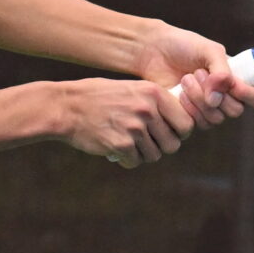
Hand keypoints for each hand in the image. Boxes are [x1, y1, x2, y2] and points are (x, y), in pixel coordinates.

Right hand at [57, 77, 193, 168]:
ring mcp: (135, 128)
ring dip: (142, 154)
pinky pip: (135, 162)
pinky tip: (115, 149)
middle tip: (146, 143)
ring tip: (128, 145)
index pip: (186, 123)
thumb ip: (154, 104)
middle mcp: (147, 110)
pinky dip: (126, 160)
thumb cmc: (98, 98)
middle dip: (161, 147)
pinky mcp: (121, 145)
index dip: (180, 133)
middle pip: (173, 144)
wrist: (67, 107)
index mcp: (154, 93)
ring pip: (154, 155)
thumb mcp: (131, 90)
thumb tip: (177, 124)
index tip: (170, 134)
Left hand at [129, 22, 253, 125]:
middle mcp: (226, 97)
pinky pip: (198, 123)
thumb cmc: (183, 46)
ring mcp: (208, 109)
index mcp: (237, 79)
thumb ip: (221, 70)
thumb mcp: (209, 50)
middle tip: (199, 73)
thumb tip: (218, 98)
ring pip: (216, 119)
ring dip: (200, 98)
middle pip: (235, 111)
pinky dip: (189, 107)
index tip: (233, 84)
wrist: (154, 51)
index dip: (249, 95)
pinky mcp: (190, 117)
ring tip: (186, 78)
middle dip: (216, 93)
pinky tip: (178, 91)